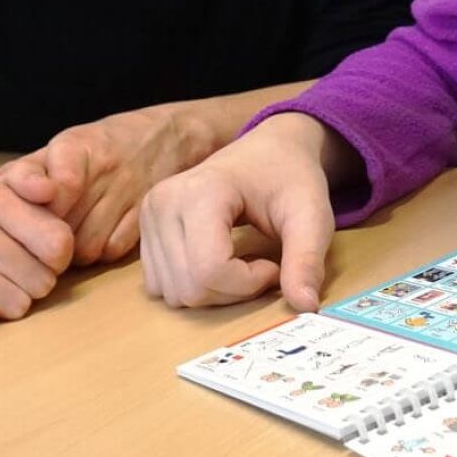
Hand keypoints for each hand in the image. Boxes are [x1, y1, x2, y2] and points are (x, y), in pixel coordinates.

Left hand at [0, 107, 211, 266]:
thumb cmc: (103, 146)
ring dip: (71, 251)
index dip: (39, 192)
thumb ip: (23, 171)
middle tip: (36, 238)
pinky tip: (98, 237)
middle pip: (61, 223)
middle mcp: (103, 167)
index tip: (38, 200)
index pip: (57, 177)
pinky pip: (112, 251)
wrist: (170, 136)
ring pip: (84, 244)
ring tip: (68, 238)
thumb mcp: (63, 147)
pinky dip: (101, 252)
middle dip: (43, 236)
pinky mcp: (147, 215)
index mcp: (76, 146)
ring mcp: (129, 192)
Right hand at [138, 113, 340, 310]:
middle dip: (235, 291)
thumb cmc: (291, 177)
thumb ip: (306, 259)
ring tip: (242, 260)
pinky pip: (163, 287)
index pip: (210, 271)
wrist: (270, 150)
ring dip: (216, 293)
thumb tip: (306, 306)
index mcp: (200, 192)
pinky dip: (196, 288)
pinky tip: (220, 262)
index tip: (274, 263)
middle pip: (190, 288)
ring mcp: (149, 216)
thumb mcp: (312, 215)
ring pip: (175, 294)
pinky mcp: (145, 232)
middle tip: (261, 265)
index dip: (249, 283)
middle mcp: (163, 203)